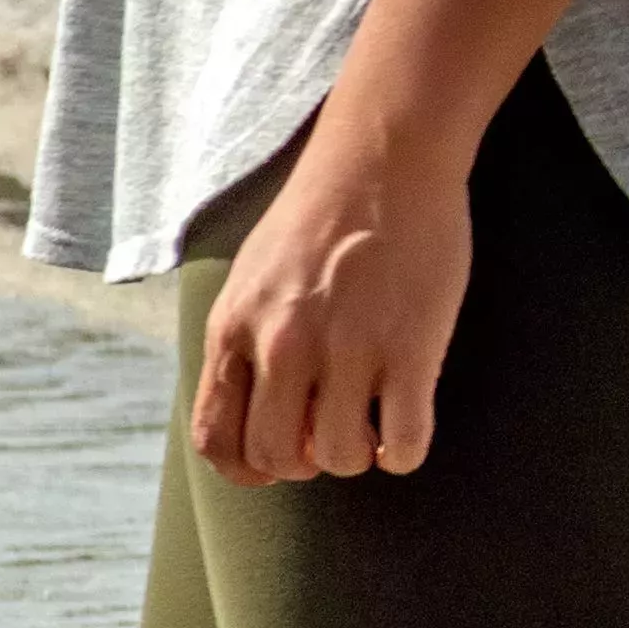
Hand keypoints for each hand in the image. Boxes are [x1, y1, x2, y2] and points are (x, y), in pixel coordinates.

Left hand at [188, 140, 479, 484]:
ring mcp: (347, 348)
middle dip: (304, 464)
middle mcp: (282, 344)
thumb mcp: (249, 280)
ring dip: (356, 457)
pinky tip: (403, 432)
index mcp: (234, 329)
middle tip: (328, 436)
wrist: (381, 160)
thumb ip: (241, 342)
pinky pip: (403, 441)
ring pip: (341, 457)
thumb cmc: (317, 220)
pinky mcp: (411, 347)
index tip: (276, 461)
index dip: (247, 467)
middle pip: (277, 458)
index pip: (217, 438)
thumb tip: (247, 410)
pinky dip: (402, 454)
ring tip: (369, 428)